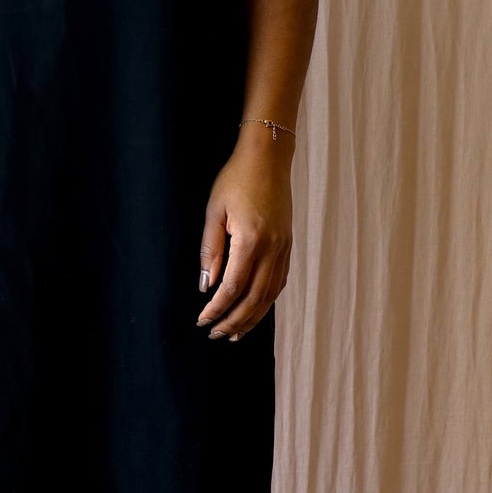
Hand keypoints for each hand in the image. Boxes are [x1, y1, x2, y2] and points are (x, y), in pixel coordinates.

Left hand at [195, 124, 294, 338]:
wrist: (267, 158)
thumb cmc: (236, 179)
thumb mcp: (214, 212)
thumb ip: (211, 251)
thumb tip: (207, 285)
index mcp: (250, 240)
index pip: (233, 287)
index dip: (217, 308)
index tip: (203, 320)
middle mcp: (272, 248)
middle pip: (254, 298)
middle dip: (234, 321)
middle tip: (215, 334)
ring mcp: (284, 247)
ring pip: (269, 294)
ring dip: (252, 317)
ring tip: (236, 333)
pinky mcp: (288, 244)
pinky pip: (279, 281)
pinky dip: (267, 300)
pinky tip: (255, 308)